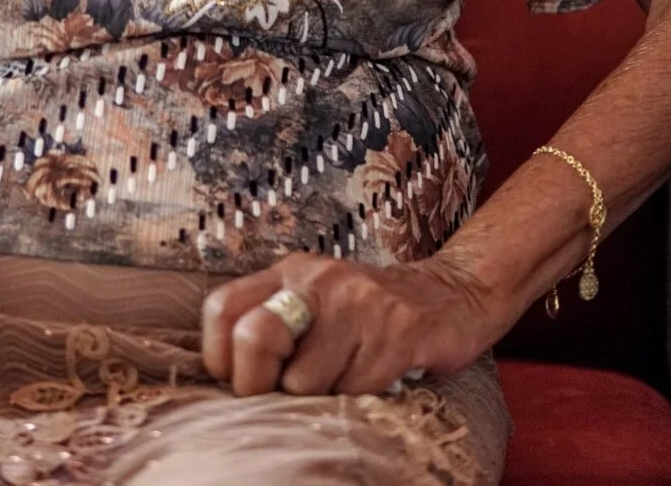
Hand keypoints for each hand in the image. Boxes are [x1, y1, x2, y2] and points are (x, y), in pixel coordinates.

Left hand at [202, 252, 493, 398]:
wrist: (449, 294)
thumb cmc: (366, 313)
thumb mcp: (312, 303)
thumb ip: (273, 327)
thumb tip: (231, 380)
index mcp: (288, 272)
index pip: (223, 309)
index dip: (222, 358)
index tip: (244, 381)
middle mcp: (318, 279)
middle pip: (256, 338)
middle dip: (262, 385)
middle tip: (285, 395)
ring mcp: (358, 302)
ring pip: (306, 381)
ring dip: (320, 397)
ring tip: (343, 379)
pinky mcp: (398, 329)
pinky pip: (356, 389)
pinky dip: (360, 398)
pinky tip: (375, 377)